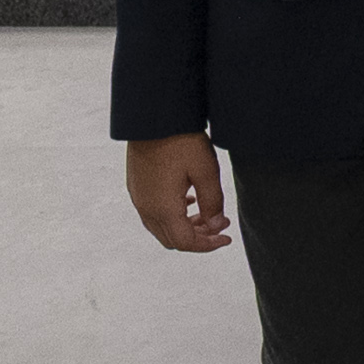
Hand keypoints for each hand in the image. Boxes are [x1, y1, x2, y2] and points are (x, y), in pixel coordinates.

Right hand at [124, 133, 232, 252]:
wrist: (154, 118)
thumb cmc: (181, 141)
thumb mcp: (206, 171)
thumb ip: (213, 202)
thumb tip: (216, 225)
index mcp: (162, 208)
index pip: (185, 242)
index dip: (208, 245)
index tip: (226, 238)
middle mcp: (146, 208)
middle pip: (171, 239)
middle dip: (198, 238)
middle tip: (220, 226)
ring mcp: (138, 197)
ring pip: (161, 227)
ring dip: (185, 227)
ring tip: (208, 214)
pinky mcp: (136, 186)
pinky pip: (153, 213)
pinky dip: (173, 215)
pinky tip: (189, 200)